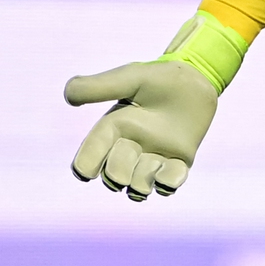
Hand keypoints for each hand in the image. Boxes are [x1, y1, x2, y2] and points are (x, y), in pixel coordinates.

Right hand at [63, 59, 218, 198]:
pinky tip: (168, 175)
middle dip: (118, 172)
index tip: (85, 173)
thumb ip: (99, 86)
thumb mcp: (129, 79)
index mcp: (113, 130)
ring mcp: (154, 158)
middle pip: (114, 177)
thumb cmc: (159, 78)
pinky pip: (169, 184)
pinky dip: (167, 184)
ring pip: (139, 187)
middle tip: (131, 151)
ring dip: (144, 179)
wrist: (196, 80)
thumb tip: (68, 97)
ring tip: (156, 160)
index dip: (85, 167)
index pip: (90, 158)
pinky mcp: (178, 163)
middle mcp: (130, 148)